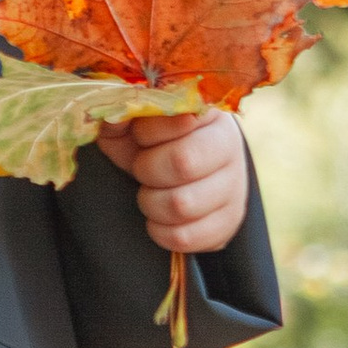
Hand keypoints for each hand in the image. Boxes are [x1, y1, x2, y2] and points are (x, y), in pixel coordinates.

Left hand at [97, 107, 249, 253]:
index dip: (147, 132)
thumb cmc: (154, 147)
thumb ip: (122, 119)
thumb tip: (113, 118)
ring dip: (152, 203)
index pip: (179, 116)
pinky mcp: (229, 221)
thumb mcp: (132, 128)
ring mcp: (235, 184)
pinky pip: (185, 236)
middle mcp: (229, 143)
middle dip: (147, 169)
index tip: (140, 137)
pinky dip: (161, 231)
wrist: (182, 181)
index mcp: (205, 111)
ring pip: (182, 205)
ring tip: (151, 193)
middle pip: (183, 162)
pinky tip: (160, 218)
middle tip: (142, 169)